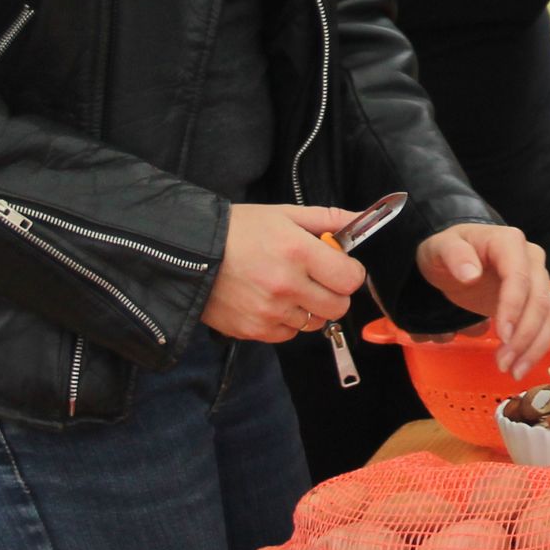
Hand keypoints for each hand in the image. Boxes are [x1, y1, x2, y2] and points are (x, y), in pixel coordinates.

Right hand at [203, 204, 363, 342]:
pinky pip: (287, 335)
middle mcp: (286, 285)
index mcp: (298, 252)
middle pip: (339, 306)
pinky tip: (269, 301)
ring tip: (286, 287)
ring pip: (314, 323)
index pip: (351, 278)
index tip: (339, 266)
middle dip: (334, 293)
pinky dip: (285, 322)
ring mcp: (269, 312)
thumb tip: (361, 219)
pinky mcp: (253, 330)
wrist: (187, 254)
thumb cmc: (238, 230)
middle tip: (317, 279)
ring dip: (309, 308)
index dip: (350, 272)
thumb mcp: (284, 214)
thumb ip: (328, 219)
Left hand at [415, 224, 549, 376]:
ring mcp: (538, 279)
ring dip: (535, 345)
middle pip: (539, 299)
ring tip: (513, 371)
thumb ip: (454, 255)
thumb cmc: (446, 252)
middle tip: (502, 363)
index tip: (501, 335)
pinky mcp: (537, 299)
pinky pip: (548, 322)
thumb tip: (471, 274)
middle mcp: (531, 259)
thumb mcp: (440, 249)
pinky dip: (538, 345)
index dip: (514, 306)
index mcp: (509, 242)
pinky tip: (520, 365)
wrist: (454, 259)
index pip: (519, 276)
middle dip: (524, 335)